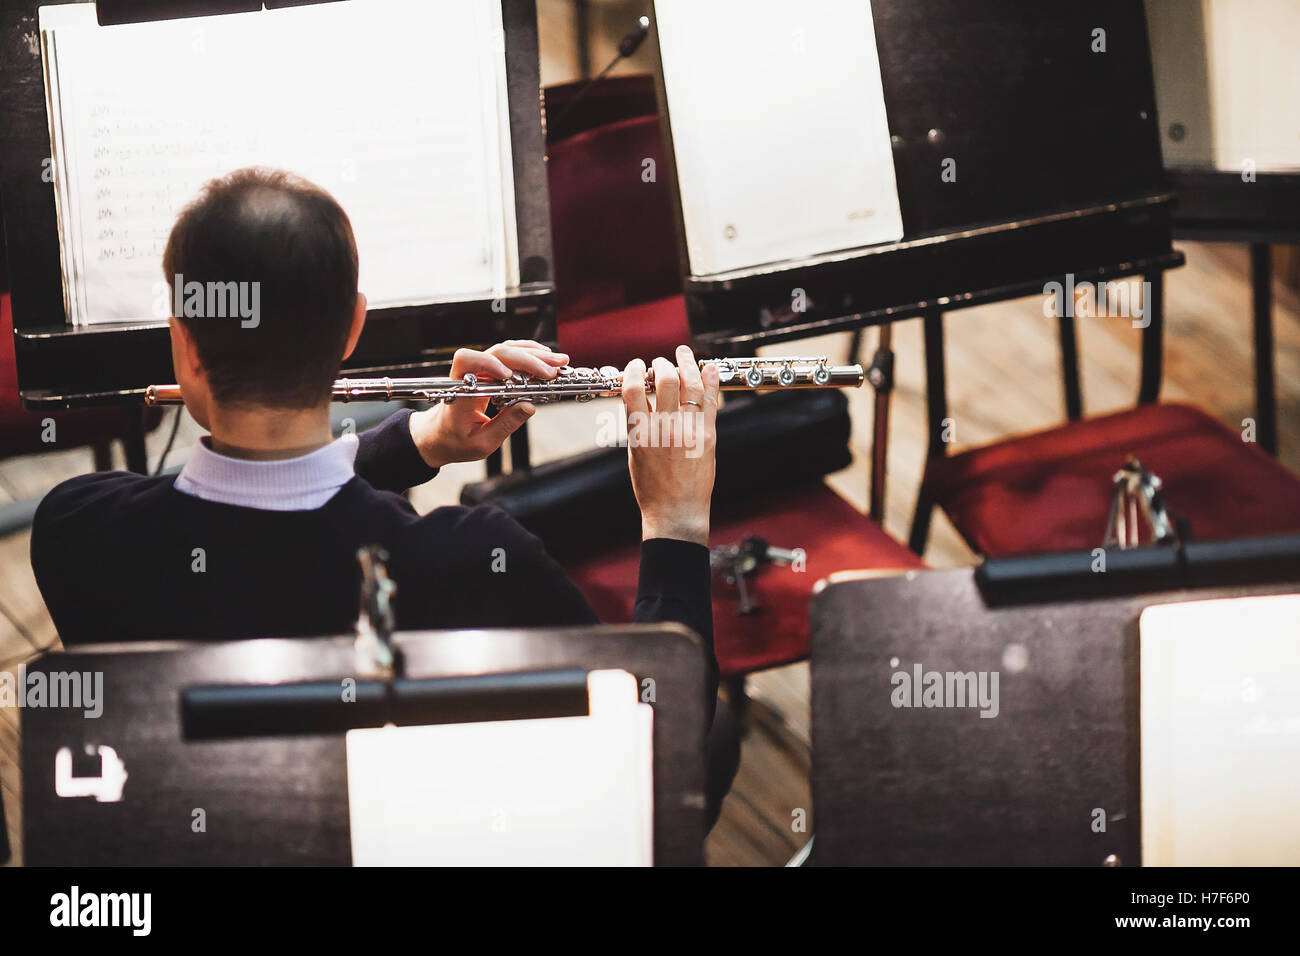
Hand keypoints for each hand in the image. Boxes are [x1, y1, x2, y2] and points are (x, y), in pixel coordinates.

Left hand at [408, 340, 567, 468]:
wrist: (441, 436)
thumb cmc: (456, 441)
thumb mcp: (482, 442)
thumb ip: (505, 424)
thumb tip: (529, 407)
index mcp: (460, 391)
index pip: (467, 360)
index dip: (488, 362)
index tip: (508, 376)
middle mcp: (469, 374)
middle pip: (497, 353)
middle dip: (527, 359)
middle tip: (552, 371)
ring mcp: (480, 371)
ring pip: (506, 351)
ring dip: (533, 354)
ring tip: (558, 362)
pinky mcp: (490, 372)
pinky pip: (509, 357)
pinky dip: (528, 356)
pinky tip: (545, 359)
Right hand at [622, 345, 718, 545]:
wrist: (676, 512)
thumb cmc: (652, 488)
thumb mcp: (635, 454)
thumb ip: (637, 425)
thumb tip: (638, 398)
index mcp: (640, 433)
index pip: (633, 389)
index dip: (634, 371)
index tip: (636, 365)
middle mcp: (664, 428)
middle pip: (664, 380)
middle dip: (661, 364)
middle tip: (660, 362)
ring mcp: (689, 431)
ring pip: (690, 385)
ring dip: (686, 364)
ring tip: (683, 354)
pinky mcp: (708, 436)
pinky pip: (711, 401)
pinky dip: (710, 380)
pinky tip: (708, 368)